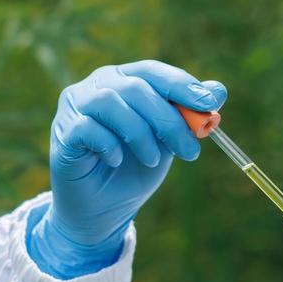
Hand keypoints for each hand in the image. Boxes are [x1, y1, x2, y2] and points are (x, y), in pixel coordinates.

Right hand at [27, 61, 225, 277]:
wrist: (104, 209)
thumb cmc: (136, 168)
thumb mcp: (169, 141)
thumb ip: (189, 115)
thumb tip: (219, 90)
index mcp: (125, 80)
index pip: (153, 71)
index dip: (181, 85)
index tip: (209, 105)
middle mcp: (97, 85)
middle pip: (136, 87)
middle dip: (168, 119)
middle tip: (190, 150)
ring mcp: (75, 105)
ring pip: (110, 102)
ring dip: (140, 134)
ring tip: (152, 160)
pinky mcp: (63, 131)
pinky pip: (87, 128)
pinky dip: (110, 145)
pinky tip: (117, 161)